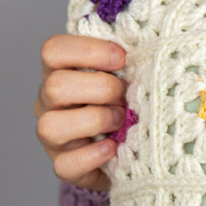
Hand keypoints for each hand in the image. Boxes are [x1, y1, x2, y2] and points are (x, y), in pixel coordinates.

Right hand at [35, 34, 126, 190]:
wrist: (128, 149)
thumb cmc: (127, 104)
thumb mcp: (127, 77)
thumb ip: (130, 60)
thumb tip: (156, 40)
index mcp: (62, 72)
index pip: (53, 50)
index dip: (88, 51)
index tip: (122, 58)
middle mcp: (50, 102)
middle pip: (55, 86)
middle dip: (100, 89)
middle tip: (125, 97)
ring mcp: (53, 136)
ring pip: (51, 126)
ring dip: (95, 121)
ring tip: (121, 121)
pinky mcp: (64, 165)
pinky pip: (66, 164)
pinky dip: (93, 156)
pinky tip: (114, 148)